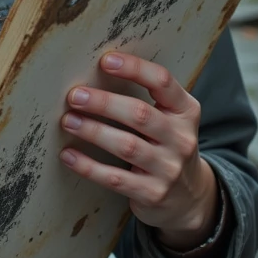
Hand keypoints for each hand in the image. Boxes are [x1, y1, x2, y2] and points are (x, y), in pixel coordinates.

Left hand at [58, 51, 218, 249]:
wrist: (189, 197)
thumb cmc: (167, 146)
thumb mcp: (171, 119)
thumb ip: (146, 99)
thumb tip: (94, 76)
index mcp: (186, 111)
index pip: (163, 82)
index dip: (134, 68)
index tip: (105, 60)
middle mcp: (181, 139)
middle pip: (140, 114)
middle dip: (104, 103)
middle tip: (75, 96)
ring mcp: (169, 169)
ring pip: (126, 146)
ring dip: (93, 131)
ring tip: (68, 121)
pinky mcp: (153, 194)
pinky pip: (115, 178)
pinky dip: (88, 166)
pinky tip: (68, 155)